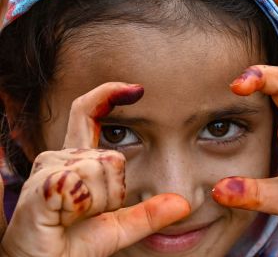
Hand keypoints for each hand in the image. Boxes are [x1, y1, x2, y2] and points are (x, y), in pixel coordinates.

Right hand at [1, 83, 190, 256]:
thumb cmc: (73, 244)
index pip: (87, 114)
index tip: (137, 89)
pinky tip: (64, 217)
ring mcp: (46, 170)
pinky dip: (84, 208)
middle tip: (88, 214)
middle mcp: (58, 157)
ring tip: (75, 217)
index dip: (108, 95)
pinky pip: (81, 185)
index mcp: (75, 160)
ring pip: (101, 168)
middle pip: (112, 156)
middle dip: (113, 192)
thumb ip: (147, 213)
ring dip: (99, 202)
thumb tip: (184, 204)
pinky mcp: (40, 186)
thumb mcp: (118, 228)